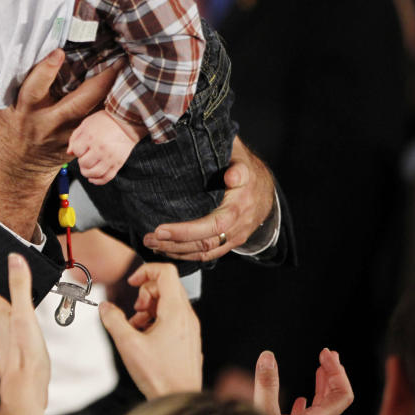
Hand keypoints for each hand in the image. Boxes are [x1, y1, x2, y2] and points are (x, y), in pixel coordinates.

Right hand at [0, 50, 117, 238]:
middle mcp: (48, 123)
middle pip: (76, 104)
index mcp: (25, 110)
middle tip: (115, 62)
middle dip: (97, 83)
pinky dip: (109, 109)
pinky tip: (124, 94)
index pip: (34, 89)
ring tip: (125, 73)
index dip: (45, 70)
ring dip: (110, 95)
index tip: (58, 52)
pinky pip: (96, 124)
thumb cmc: (10, 128)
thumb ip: (4, 82)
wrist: (20, 166)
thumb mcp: (1, 106)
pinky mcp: (78, 142)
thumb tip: (8, 51)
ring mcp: (66, 135)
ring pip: (93, 115)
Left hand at [68, 110, 137, 184]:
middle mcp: (100, 148)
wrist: (127, 123)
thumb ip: (75, 137)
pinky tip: (93, 178)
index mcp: (91, 137)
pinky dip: (98, 181)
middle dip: (81, 163)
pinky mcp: (118, 163)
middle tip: (84, 159)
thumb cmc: (106, 121)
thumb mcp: (86, 123)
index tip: (82, 149)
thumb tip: (69, 152)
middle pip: (84, 164)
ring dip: (87, 174)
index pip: (77, 151)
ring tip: (87, 169)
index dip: (77, 151)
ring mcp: (110, 157)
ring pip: (94, 173)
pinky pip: (106, 177)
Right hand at [98, 262, 201, 397]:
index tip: (133, 283)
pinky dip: (157, 320)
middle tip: (135, 310)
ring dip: (149, 308)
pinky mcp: (188, 338)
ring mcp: (189, 327)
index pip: (166, 272)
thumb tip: (105, 308)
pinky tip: (146, 337)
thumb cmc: (161, 376)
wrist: (179, 399)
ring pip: (169, 302)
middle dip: (145, 293)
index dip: (145, 271)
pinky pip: (173, 317)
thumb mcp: (128, 345)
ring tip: (138, 327)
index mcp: (175, 311)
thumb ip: (114, 320)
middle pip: (166, 286)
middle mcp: (187, 316)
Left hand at [143, 136, 274, 261]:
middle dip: (174, 242)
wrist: (265, 187)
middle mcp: (238, 224)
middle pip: (205, 241)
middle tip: (149, 237)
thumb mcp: (241, 159)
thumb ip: (237, 165)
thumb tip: (231, 175)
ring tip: (151, 244)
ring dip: (176, 251)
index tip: (161, 228)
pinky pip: (208, 254)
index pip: (213, 224)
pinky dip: (186, 255)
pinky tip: (167, 250)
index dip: (186, 230)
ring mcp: (234, 236)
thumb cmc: (246, 169)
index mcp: (239, 203)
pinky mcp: (230, 242)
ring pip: (204, 251)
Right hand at [253, 349, 353, 414]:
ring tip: (321, 368)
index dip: (337, 372)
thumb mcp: (263, 414)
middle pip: (336, 398)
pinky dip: (308, 400)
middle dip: (334, 374)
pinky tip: (300, 398)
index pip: (342, 395)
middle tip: (328, 353)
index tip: (323, 353)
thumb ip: (266, 385)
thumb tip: (268, 356)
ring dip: (323, 384)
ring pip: (323, 406)